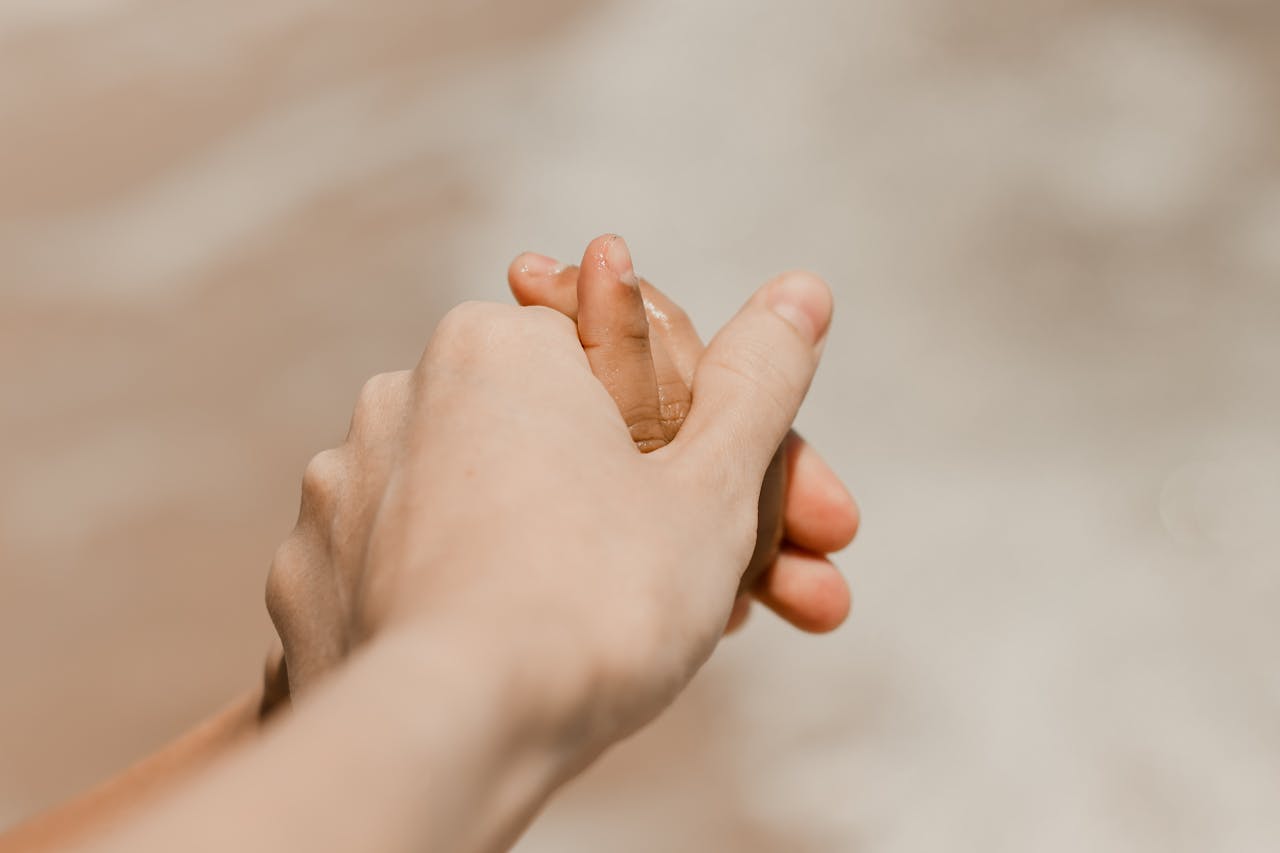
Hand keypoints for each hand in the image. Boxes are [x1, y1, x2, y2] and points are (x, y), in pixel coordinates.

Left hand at [267, 271, 833, 747]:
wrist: (451, 732)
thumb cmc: (595, 599)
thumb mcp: (710, 486)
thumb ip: (756, 383)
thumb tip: (800, 293)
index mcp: (497, 346)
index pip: (638, 372)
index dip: (732, 451)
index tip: (800, 524)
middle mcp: (402, 398)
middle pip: (574, 451)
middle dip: (679, 521)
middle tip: (767, 597)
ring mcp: (345, 494)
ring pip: (502, 517)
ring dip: (588, 566)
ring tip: (663, 639)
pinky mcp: (311, 582)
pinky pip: (426, 578)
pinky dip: (484, 608)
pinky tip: (543, 663)